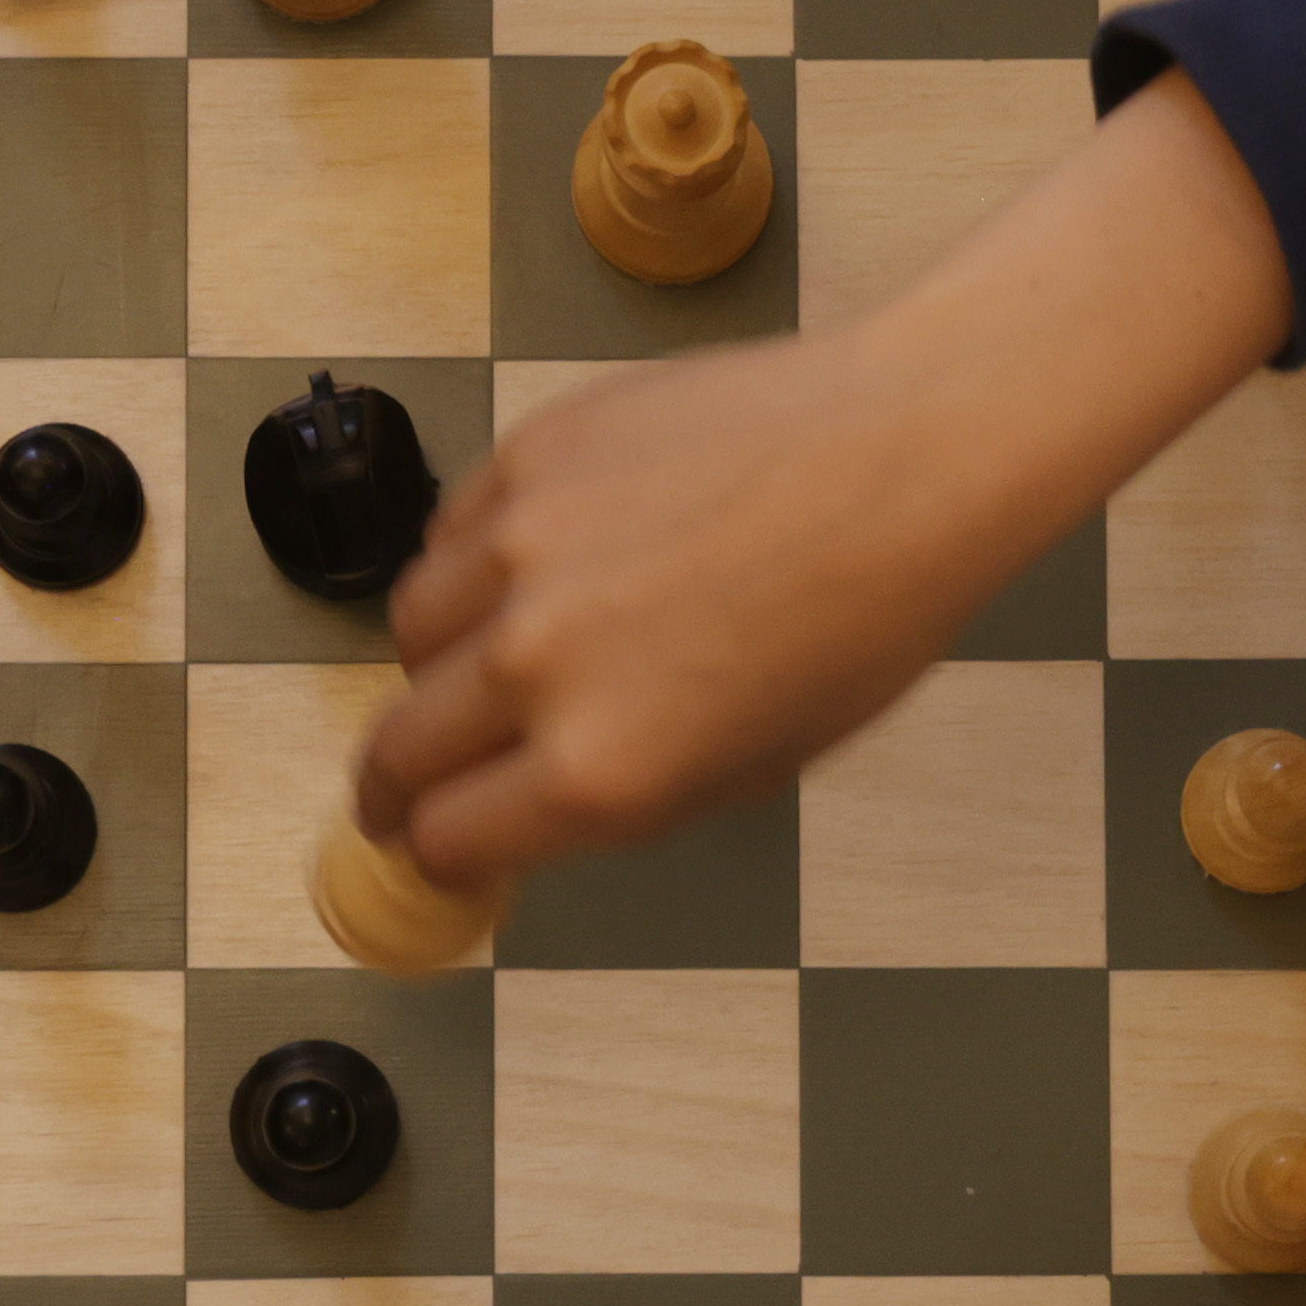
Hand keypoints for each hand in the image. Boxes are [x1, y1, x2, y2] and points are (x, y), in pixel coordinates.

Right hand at [355, 76, 1296, 878]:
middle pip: (399, 749)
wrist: (907, 451)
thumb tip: (549, 805)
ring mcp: (518, 550)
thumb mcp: (764, 760)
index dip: (437, 853)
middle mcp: (537, 665)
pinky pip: (451, 534)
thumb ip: (636, 795)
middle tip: (406, 787)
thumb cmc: (867, 612)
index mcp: (603, 769)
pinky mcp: (525, 456)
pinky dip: (471, 563)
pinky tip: (532, 567)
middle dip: (398, 784)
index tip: (436, 847)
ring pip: (407, 630)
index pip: (446, 839)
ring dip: (433, 662)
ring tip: (488, 659)